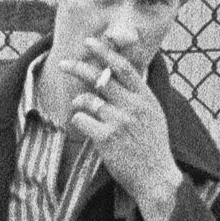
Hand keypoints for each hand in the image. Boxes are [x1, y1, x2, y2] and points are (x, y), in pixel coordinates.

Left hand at [60, 42, 178, 219]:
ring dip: (79, 102)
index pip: (124, 67)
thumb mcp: (153, 114)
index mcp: (146, 98)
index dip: (105, 52)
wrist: (156, 177)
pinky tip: (87, 129)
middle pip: (99, 78)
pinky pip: (81, 119)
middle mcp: (133, 106)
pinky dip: (79, 121)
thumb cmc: (152, 146)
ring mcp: (119, 121)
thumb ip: (136, 95)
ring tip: (82, 110)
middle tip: (64, 63)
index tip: (89, 42)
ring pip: (86, 100)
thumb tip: (117, 74)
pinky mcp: (106, 138)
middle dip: (78, 67)